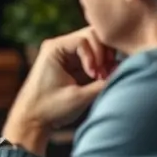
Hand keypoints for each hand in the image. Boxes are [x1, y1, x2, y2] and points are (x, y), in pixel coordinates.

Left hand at [3, 27, 116, 154]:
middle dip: (103, 54)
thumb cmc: (49, 109)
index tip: (93, 76)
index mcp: (54, 48)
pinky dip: (102, 65)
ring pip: (95, 45)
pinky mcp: (73, 64)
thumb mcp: (78, 98)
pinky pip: (93, 56)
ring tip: (105, 77)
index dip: (95, 56)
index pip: (85, 38)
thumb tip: (125, 75)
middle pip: (92, 36)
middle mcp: (59, 46)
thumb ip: (102, 85)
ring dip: (104, 59)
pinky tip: (104, 78)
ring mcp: (67, 54)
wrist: (32, 120)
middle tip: (105, 74)